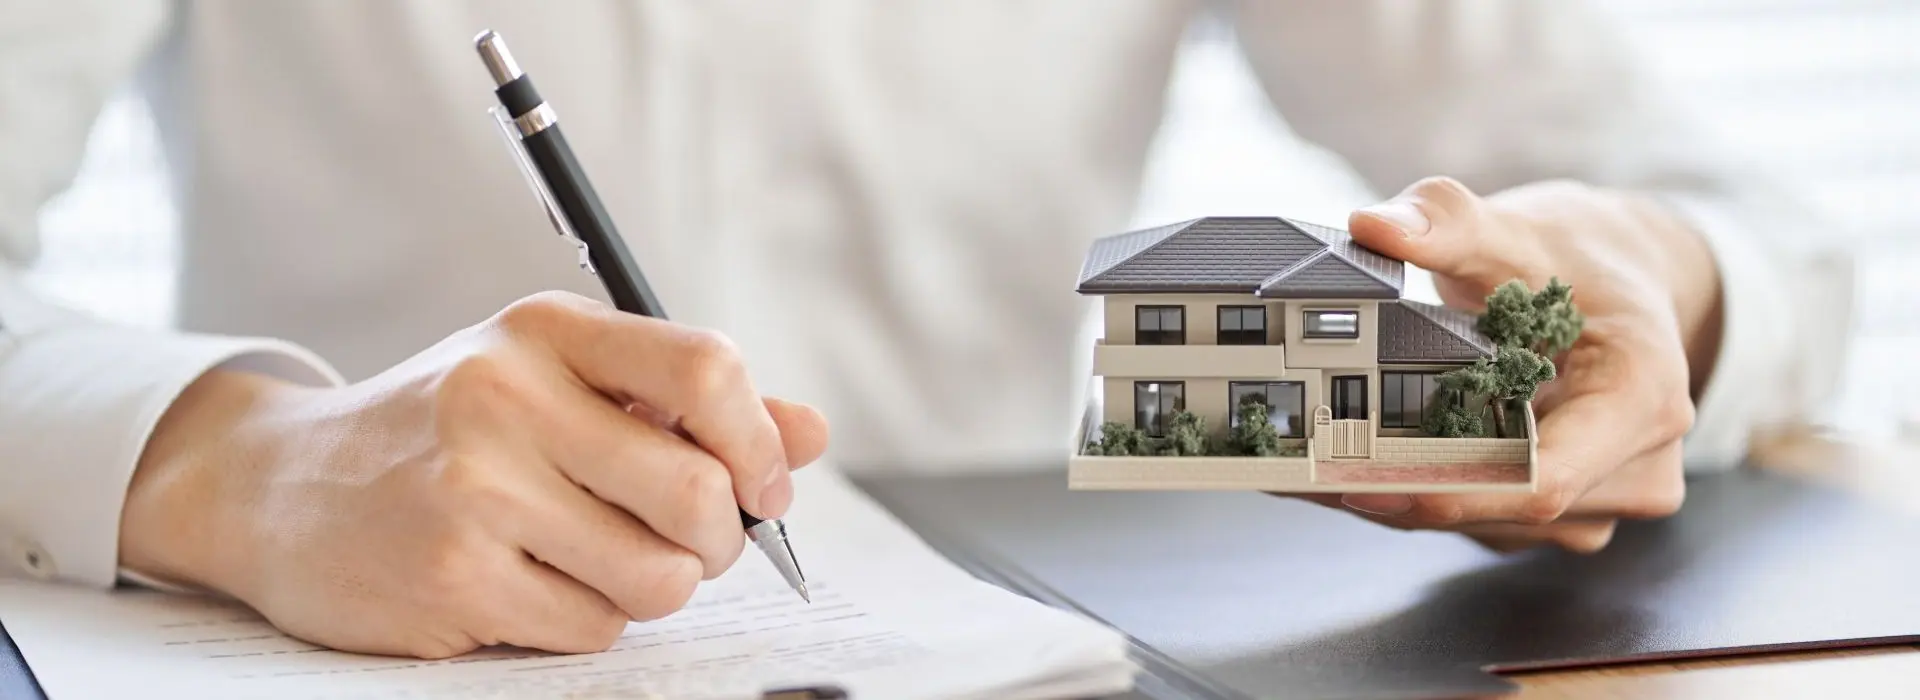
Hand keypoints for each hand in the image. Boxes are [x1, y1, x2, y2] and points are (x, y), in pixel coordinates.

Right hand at [118, 291, 829, 657]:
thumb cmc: (447, 430)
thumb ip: (686, 403)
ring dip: (657, 587)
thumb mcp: (555, 380)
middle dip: (720, 539)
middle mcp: (507, 398)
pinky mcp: (452, 579)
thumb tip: (810, 434)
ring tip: (606, 562)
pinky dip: (591, 620)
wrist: (279, 488)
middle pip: (697, 491)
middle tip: (694, 543)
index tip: (765, 485)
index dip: (760, 441)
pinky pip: (594, 627)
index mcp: (545, 333)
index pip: (706, 367)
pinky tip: (539, 585)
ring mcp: (474, 491)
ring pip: (657, 576)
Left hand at [1291, 177, 1722, 552]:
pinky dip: (1424, 494)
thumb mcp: (1515, 228)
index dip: (1450, 489)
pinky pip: (1487, 518)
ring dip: (1402, 500)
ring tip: (1312, 465)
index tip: (1364, 483)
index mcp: (1643, 399)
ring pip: (1488, 522)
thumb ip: (1445, 222)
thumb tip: (1373, 225)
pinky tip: (1360, 465)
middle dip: (1402, 493)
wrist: (1620, 281)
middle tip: (1299, 470)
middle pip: (1505, 509)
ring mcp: (1605, 498)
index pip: (1544, 480)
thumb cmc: (1575, 257)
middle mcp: (1638, 464)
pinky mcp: (1566, 512)